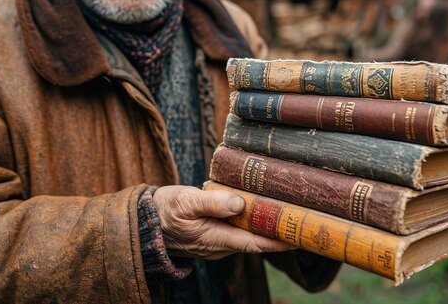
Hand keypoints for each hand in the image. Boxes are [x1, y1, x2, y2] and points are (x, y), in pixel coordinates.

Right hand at [152, 185, 293, 259]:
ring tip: (288, 210)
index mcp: (215, 239)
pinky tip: (262, 206)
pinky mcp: (214, 234)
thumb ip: (212, 203)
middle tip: (302, 218)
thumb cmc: (165, 210)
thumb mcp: (186, 201)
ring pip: (248, 235)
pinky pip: (239, 230)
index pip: (255, 244)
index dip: (279, 241)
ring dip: (267, 225)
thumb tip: (239, 203)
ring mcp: (217, 241)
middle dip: (279, 232)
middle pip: (256, 240)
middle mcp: (220, 245)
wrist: (145, 221)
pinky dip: (252, 221)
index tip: (300, 236)